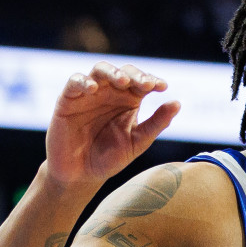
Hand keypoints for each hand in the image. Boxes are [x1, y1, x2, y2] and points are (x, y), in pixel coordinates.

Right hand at [45, 62, 181, 186]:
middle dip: (135, 75)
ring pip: (100, 70)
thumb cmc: (109, 159)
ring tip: (123, 82)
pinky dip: (83, 81)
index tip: (162, 87)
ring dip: (112, 72)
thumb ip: (156, 124)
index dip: (152, 80)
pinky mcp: (68, 99)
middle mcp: (110, 92)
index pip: (142, 82)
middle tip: (146, 84)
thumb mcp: (137, 143)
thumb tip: (177, 103)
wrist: (80, 176)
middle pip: (123, 72)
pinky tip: (93, 89)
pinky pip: (74, 82)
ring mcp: (89, 94)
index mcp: (128, 100)